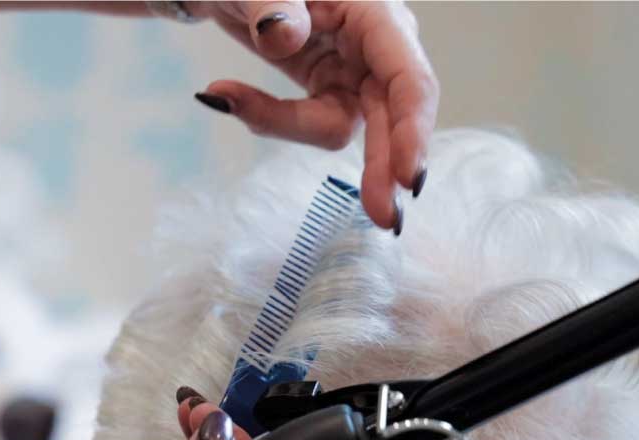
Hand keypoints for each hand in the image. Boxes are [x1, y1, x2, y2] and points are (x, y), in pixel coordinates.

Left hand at [193, 1, 438, 230]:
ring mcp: (354, 74)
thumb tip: (284, 35)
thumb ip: (277, 5)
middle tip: (384, 219)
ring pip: (341, 126)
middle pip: (391, 117)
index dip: (413, 130)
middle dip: (384, 166)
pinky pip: (309, 121)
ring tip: (226, 95)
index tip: (407, 178)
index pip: (408, 79)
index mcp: (378, 14)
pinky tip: (227, 95)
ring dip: (290, 126)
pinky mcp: (329, 91)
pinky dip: (269, 117)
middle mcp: (375, 49)